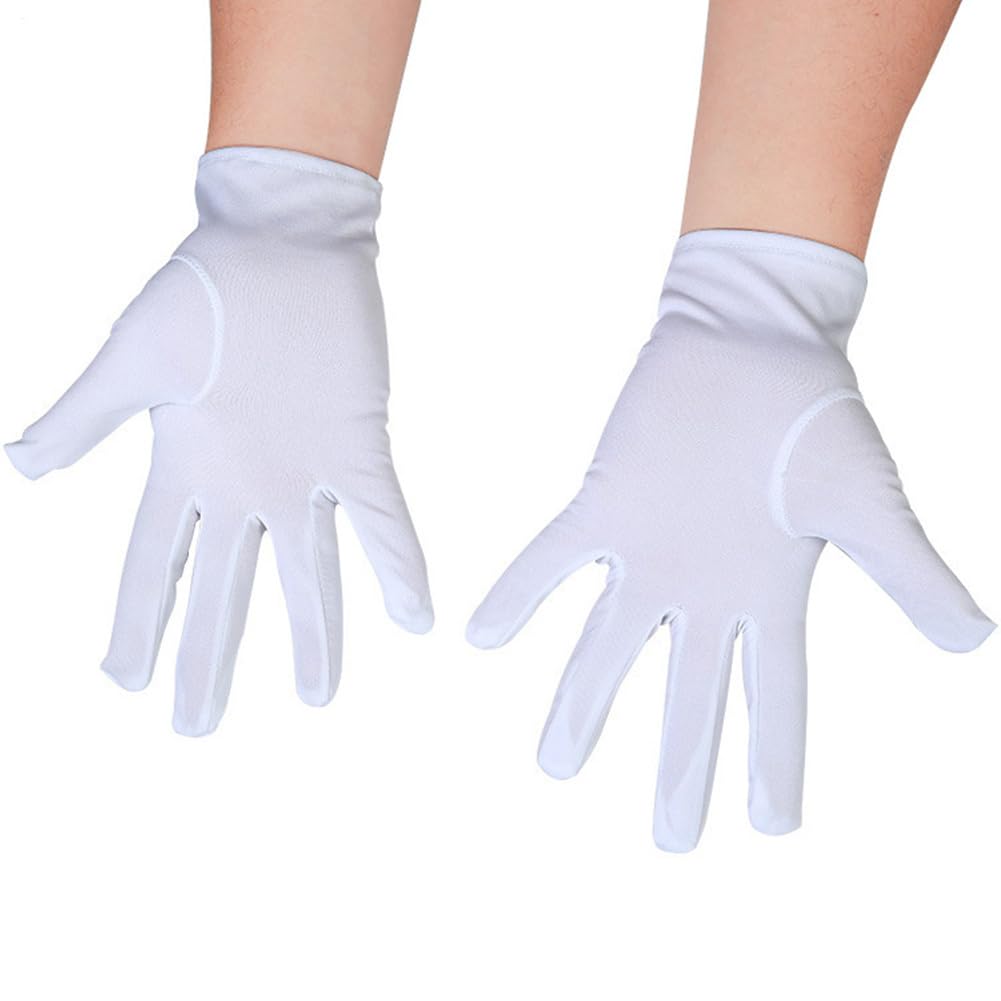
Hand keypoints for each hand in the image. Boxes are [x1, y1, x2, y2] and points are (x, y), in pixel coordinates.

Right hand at [7, 147, 432, 735]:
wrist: (281, 240)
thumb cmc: (202, 291)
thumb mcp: (132, 358)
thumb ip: (84, 417)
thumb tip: (21, 467)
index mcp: (185, 468)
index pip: (152, 563)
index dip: (138, 623)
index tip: (124, 681)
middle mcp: (244, 486)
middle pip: (222, 588)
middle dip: (208, 657)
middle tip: (194, 730)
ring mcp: (303, 474)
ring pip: (309, 570)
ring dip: (314, 633)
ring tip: (317, 696)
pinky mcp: (356, 449)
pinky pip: (382, 520)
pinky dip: (398, 568)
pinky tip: (414, 620)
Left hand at [467, 230, 992, 850]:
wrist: (756, 341)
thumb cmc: (816, 416)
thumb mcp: (867, 504)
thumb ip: (909, 574)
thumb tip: (974, 642)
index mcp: (767, 596)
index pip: (774, 699)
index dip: (773, 764)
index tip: (768, 829)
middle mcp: (702, 589)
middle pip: (690, 696)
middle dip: (678, 766)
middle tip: (668, 843)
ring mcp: (648, 552)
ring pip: (608, 645)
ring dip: (581, 703)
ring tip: (555, 765)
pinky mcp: (604, 505)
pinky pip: (553, 559)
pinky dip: (519, 596)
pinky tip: (481, 637)